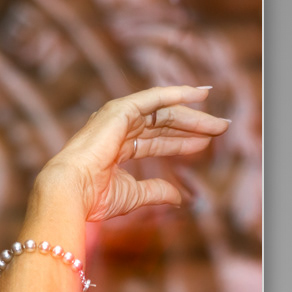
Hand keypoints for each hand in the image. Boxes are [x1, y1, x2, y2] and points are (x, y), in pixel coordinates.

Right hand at [33, 85, 229, 222]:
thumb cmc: (93, 197)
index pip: (155, 141)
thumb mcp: (133, 195)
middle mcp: (117, 129)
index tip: (204, 144)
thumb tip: (180, 198)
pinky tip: (198, 94)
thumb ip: (156, 191)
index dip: (180, 142)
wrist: (72, 191)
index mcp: (116, 148)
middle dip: (191, 126)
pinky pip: (154, 98)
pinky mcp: (120, 110)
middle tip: (220, 129)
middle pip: (162, 124)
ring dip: (192, 114)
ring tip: (218, 121)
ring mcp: (117, 117)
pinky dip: (176, 94)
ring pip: (162, 111)